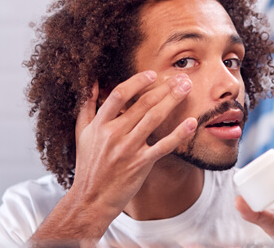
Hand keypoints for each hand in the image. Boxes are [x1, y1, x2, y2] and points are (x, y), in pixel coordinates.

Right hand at [71, 71, 196, 217]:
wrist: (91, 199)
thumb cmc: (88, 164)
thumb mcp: (81, 133)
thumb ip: (87, 106)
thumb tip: (93, 82)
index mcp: (100, 124)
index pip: (120, 94)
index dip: (138, 81)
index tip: (152, 73)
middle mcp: (114, 134)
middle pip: (143, 103)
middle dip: (164, 87)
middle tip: (181, 77)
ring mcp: (128, 149)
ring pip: (154, 118)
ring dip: (173, 100)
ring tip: (186, 88)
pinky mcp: (141, 164)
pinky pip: (164, 146)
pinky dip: (178, 133)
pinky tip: (192, 122)